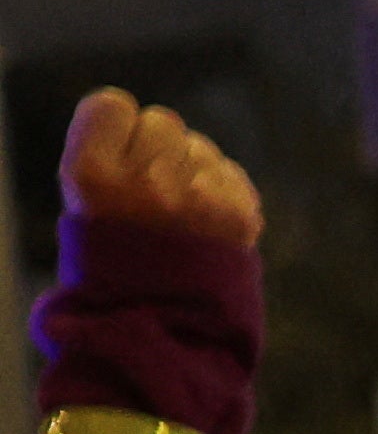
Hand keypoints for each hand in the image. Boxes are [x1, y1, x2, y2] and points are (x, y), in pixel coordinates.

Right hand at [59, 91, 257, 247]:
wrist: (161, 329)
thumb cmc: (113, 262)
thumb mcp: (83, 205)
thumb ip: (109, 153)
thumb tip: (147, 119)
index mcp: (91, 175)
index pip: (112, 104)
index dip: (117, 129)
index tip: (116, 157)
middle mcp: (145, 180)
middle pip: (162, 121)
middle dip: (158, 149)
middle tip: (151, 194)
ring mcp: (196, 197)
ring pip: (199, 146)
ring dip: (190, 169)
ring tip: (177, 216)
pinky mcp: (238, 214)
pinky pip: (229, 173)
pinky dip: (219, 191)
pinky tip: (204, 226)